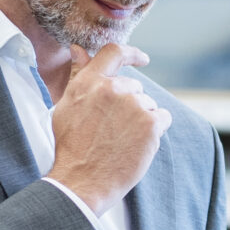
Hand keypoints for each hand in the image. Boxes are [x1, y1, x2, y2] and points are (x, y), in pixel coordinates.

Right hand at [47, 43, 169, 214]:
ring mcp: (133, 105)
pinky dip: (156, 130)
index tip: (143, 59)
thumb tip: (79, 49)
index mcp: (89, 82)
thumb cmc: (70, 147)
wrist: (81, 180)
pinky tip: (138, 144)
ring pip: (148, 104)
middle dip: (129, 105)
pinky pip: (163, 118)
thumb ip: (78, 76)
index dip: (132, 54)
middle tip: (115, 130)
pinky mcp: (150, 123)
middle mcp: (112, 88)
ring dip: (141, 119)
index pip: (114, 53)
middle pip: (134, 87)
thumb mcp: (66, 106)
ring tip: (122, 141)